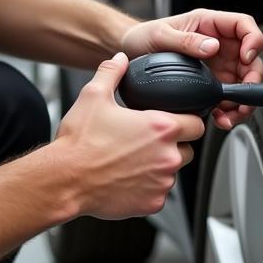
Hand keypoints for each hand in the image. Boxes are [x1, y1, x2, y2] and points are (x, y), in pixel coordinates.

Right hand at [54, 53, 204, 218]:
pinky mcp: (153, 202)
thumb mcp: (94, 96)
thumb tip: (120, 59)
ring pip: (174, 172)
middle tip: (149, 142)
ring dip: (161, 167)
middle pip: (189, 149)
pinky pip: (160, 193)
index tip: (178, 122)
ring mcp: (162, 182)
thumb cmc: (79, 143)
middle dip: (174, 145)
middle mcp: (167, 156)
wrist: (64, 179)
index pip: (198, 124)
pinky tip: (129, 179)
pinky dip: (149, 188)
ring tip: (134, 161)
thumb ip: (112, 73)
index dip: (189, 121)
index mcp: (161, 127)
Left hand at [119, 9, 262, 129]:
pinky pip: (228, 97)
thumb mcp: (160, 35)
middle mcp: (218, 45)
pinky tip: (221, 117)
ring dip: (242, 100)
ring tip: (232, 113)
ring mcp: (216, 66)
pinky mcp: (210, 84)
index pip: (244, 25)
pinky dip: (229, 110)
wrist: (129, 55)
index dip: (252, 40)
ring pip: (242, 81)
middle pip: (250, 58)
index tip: (246, 57)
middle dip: (252, 79)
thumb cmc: (143, 37)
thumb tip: (211, 47)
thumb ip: (186, 41)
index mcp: (210, 25)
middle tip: (244, 95)